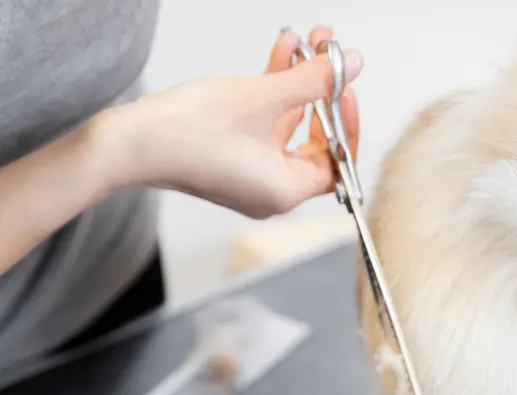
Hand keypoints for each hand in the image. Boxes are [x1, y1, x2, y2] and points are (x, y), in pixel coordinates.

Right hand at [97, 26, 361, 217]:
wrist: (126, 143)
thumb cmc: (187, 133)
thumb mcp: (262, 98)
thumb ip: (313, 81)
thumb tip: (352, 64)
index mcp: (285, 192)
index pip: (336, 164)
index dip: (345, 125)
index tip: (344, 90)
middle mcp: (270, 191)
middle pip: (314, 141)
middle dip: (320, 94)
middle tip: (328, 59)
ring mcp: (248, 175)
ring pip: (286, 125)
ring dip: (295, 82)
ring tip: (306, 42)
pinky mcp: (229, 157)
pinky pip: (262, 123)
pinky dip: (271, 92)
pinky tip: (280, 51)